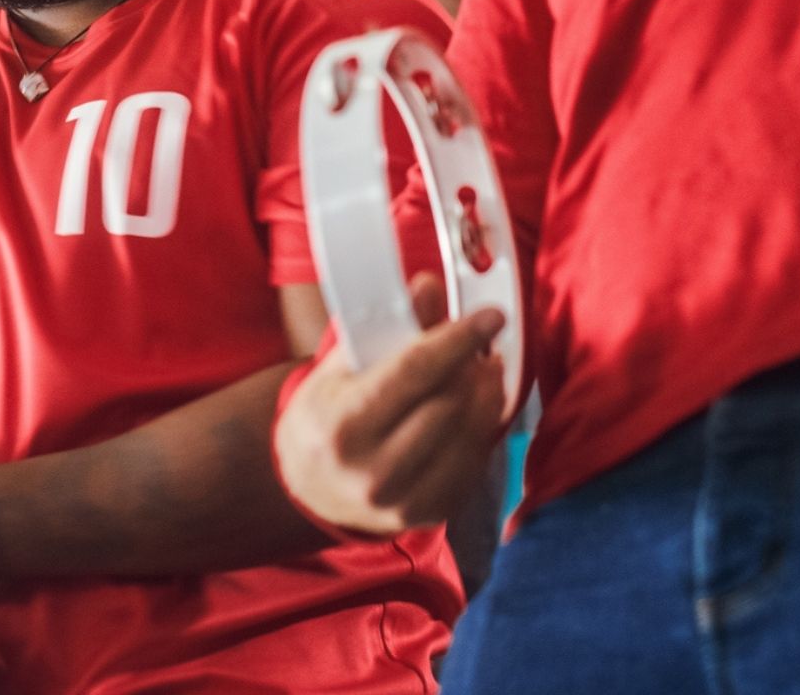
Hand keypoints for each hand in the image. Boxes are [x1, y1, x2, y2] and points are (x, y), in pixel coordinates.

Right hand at [274, 273, 508, 536]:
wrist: (308, 488)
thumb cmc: (327, 416)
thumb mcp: (342, 367)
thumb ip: (387, 326)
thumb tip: (427, 285)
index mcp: (342, 427)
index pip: (414, 372)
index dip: (458, 338)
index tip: (491, 314)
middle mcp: (370, 473)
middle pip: (449, 402)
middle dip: (472, 364)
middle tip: (481, 344)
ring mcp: (401, 501)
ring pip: (470, 432)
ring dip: (486, 393)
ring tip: (482, 370)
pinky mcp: (428, 515)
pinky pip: (475, 461)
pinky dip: (482, 428)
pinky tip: (474, 408)